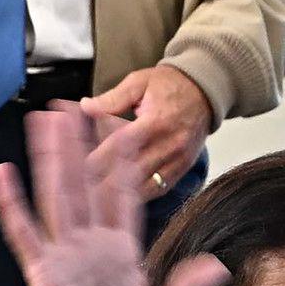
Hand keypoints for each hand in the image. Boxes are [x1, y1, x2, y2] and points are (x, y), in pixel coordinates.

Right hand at [0, 103, 232, 285]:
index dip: (126, 164)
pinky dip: (12, 205)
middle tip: (73, 106)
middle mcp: (92, 252)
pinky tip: (1, 175)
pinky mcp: (46, 277)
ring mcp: (67, 261)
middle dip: (80, 146)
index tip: (127, 128)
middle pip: (86, 186)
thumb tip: (216, 265)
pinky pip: (26, 234)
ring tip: (44, 121)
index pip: (124, 199)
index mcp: (121, 258)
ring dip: (51, 159)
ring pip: (58, 197)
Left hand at [81, 62, 213, 201]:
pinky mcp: (183, 169)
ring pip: (144, 186)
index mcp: (155, 121)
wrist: (205, 91)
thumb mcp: (139, 82)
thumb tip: (85, 106)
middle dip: (106, 182)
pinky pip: (158, 190)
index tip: (79, 168)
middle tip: (83, 191)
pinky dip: (139, 197)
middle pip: (131, 171)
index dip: (99, 158)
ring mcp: (178, 159)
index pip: (121, 146)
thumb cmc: (168, 85)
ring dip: (121, 195)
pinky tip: (121, 202)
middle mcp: (169, 144)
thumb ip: (112, 98)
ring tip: (97, 203)